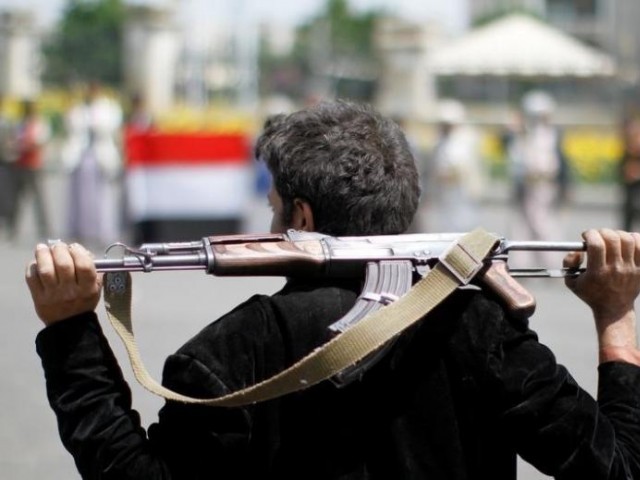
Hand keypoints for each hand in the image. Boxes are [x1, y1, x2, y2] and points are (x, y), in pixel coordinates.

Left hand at [25, 243, 101, 325]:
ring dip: (43, 255)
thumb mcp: (96, 287)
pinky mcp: (39, 298)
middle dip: (59, 250)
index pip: (84, 265)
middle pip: (64, 264)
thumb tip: (81, 250)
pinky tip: (36, 263)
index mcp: (88, 288)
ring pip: (45, 270)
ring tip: (42, 248)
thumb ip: (93, 268)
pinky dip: (32, 267)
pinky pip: (32, 278)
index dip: (78, 251)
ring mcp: (53, 295)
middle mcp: (71, 292)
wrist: (69, 324)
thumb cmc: (84, 300)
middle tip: (58, 246)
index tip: (74, 247)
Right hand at [564, 229, 639, 360]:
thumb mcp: (571, 282)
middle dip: (602, 231)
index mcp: (597, 272)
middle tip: (597, 235)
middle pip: (612, 239)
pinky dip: (634, 238)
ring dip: (617, 233)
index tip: (586, 235)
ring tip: (610, 238)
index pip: (596, 244)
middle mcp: (615, 269)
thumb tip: (577, 250)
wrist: (614, 309)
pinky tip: (625, 240)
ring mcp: (630, 268)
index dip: (590, 234)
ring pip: (627, 239)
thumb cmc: (591, 294)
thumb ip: (568, 263)